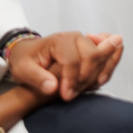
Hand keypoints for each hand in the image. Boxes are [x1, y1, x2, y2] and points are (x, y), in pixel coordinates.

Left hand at [7, 32, 124, 100]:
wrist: (30, 52)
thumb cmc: (26, 59)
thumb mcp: (22, 69)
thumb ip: (37, 78)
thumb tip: (53, 87)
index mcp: (60, 40)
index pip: (72, 60)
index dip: (71, 79)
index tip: (66, 95)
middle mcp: (77, 37)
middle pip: (91, 55)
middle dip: (85, 78)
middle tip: (73, 94)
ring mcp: (87, 41)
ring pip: (103, 55)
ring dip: (99, 73)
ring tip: (88, 88)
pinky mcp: (92, 47)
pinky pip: (109, 53)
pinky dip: (109, 65)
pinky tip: (101, 79)